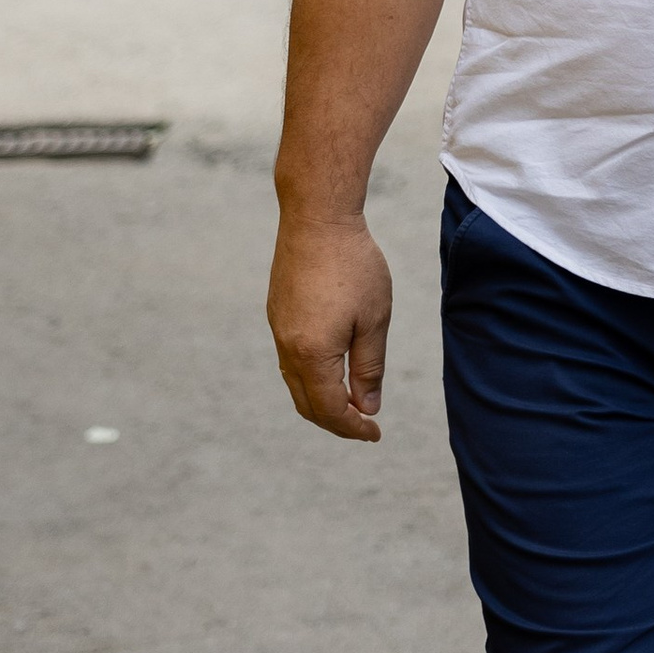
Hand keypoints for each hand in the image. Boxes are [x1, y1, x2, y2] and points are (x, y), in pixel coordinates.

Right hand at [268, 210, 393, 440]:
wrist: (317, 218)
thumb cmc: (354, 266)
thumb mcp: (374, 319)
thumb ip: (369, 368)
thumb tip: (367, 407)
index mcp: (311, 354)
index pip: (329, 409)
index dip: (353, 427)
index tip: (375, 433)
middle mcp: (287, 347)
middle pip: (306, 404)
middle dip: (335, 421)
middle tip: (365, 425)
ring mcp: (278, 330)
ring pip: (295, 383)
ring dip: (321, 400)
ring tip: (351, 402)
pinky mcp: (277, 314)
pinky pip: (289, 360)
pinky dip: (310, 377)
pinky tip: (333, 369)